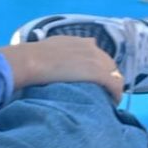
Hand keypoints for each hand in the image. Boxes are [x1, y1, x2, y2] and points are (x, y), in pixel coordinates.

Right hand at [0, 38, 123, 103]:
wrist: (32, 61)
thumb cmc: (35, 56)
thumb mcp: (51, 47)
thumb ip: (62, 50)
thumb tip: (62, 56)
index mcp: (82, 42)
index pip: (100, 56)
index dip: (99, 69)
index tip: (95, 81)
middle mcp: (92, 48)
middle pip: (110, 65)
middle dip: (108, 78)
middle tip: (102, 93)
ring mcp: (97, 60)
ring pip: (116, 75)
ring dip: (113, 87)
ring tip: (107, 101)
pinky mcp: (99, 73)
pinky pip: (115, 85)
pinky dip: (116, 95)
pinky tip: (112, 104)